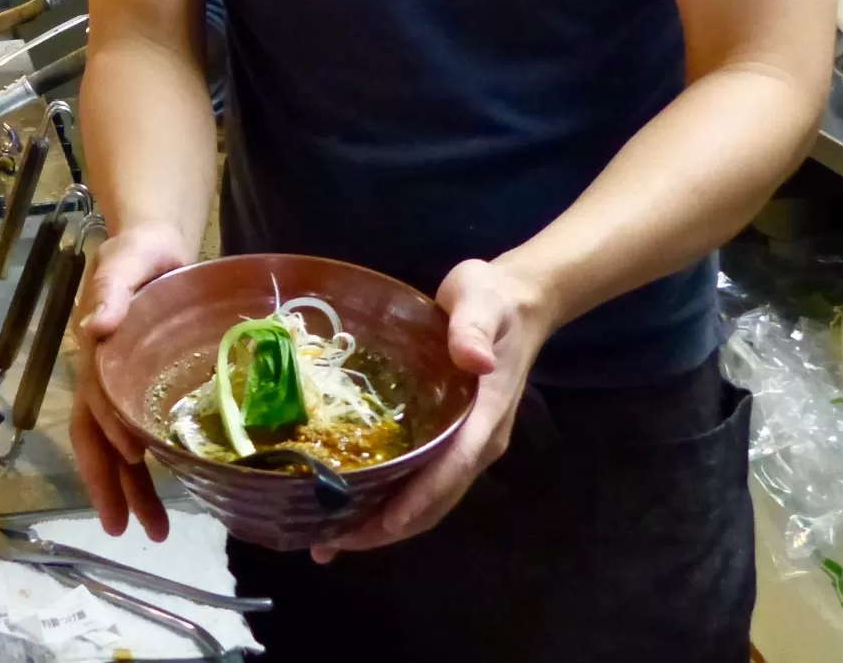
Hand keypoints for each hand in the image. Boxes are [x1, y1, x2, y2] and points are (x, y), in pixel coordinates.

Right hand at [69, 222, 191, 542]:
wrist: (159, 248)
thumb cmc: (140, 253)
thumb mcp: (126, 260)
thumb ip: (112, 289)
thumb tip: (94, 328)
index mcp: (97, 353)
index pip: (97, 401)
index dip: (108, 430)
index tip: (129, 459)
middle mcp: (105, 378)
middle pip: (100, 439)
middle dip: (110, 485)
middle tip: (123, 529)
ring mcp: (125, 388)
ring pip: (120, 448)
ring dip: (133, 490)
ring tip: (156, 531)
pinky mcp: (148, 390)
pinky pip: (143, 437)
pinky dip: (152, 470)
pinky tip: (172, 492)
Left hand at [311, 257, 553, 561]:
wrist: (513, 299)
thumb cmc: (491, 299)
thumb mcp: (481, 301)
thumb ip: (473, 328)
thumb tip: (475, 359)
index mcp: (485, 417)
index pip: (451, 469)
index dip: (417, 500)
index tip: (379, 524)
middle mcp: (477, 442)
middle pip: (433, 501)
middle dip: (385, 527)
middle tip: (329, 542)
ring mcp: (464, 444)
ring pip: (425, 499)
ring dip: (381, 523)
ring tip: (330, 538)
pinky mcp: (449, 438)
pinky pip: (419, 481)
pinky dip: (387, 500)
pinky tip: (350, 501)